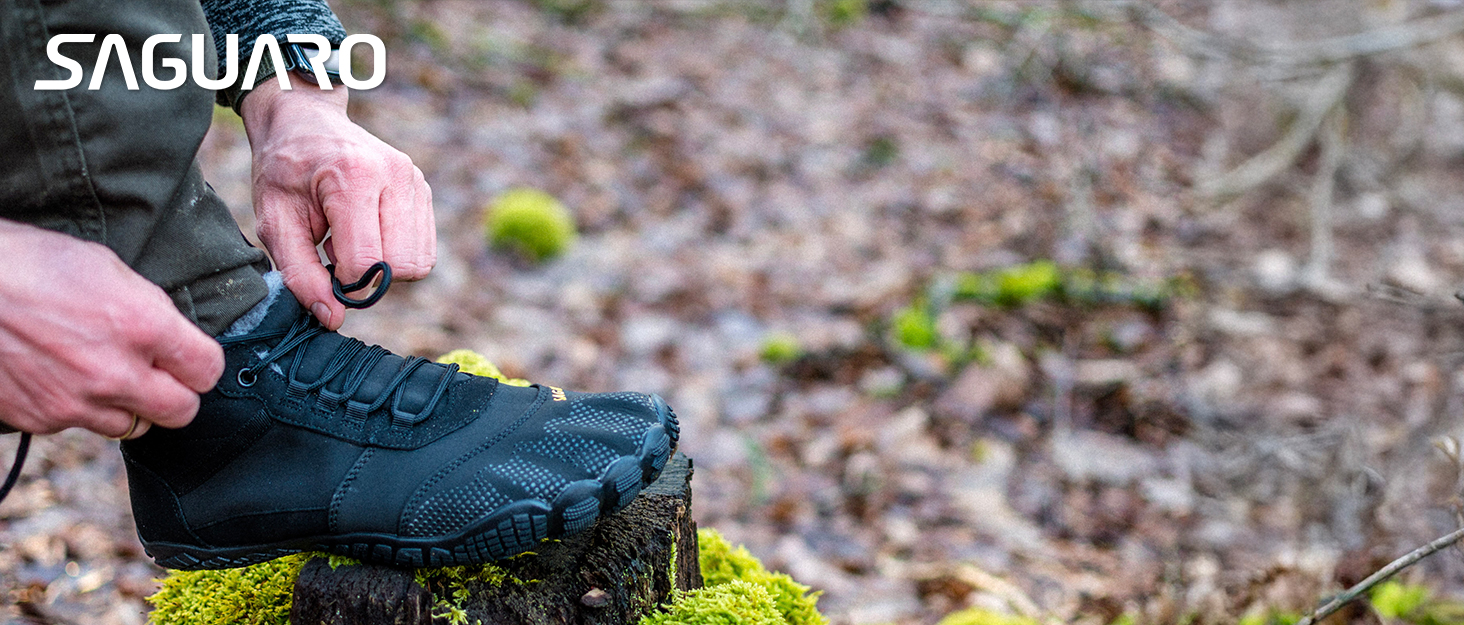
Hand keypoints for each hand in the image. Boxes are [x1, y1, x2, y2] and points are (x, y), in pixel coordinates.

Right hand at [0, 220, 223, 437]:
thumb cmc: (33, 263)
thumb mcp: (107, 269)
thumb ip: (151, 310)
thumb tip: (174, 337)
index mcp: (143, 327)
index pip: (208, 371)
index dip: (201, 364)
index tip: (189, 357)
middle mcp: (115, 374)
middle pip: (181, 412)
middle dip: (176, 393)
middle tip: (159, 375)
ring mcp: (76, 403)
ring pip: (133, 426)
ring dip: (128, 405)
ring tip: (103, 372)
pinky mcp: (41, 419)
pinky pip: (81, 424)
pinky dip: (80, 407)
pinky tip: (61, 374)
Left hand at [240, 74, 435, 329]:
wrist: (304, 121)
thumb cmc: (283, 172)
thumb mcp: (275, 221)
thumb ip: (300, 272)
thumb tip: (332, 317)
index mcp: (354, 177)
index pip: (368, 260)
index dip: (343, 279)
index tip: (320, 263)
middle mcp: (395, 176)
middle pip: (402, 265)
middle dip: (369, 275)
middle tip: (336, 253)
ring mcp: (415, 180)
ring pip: (419, 261)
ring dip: (385, 266)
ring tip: (353, 240)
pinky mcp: (423, 189)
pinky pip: (424, 248)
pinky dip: (397, 253)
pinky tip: (369, 232)